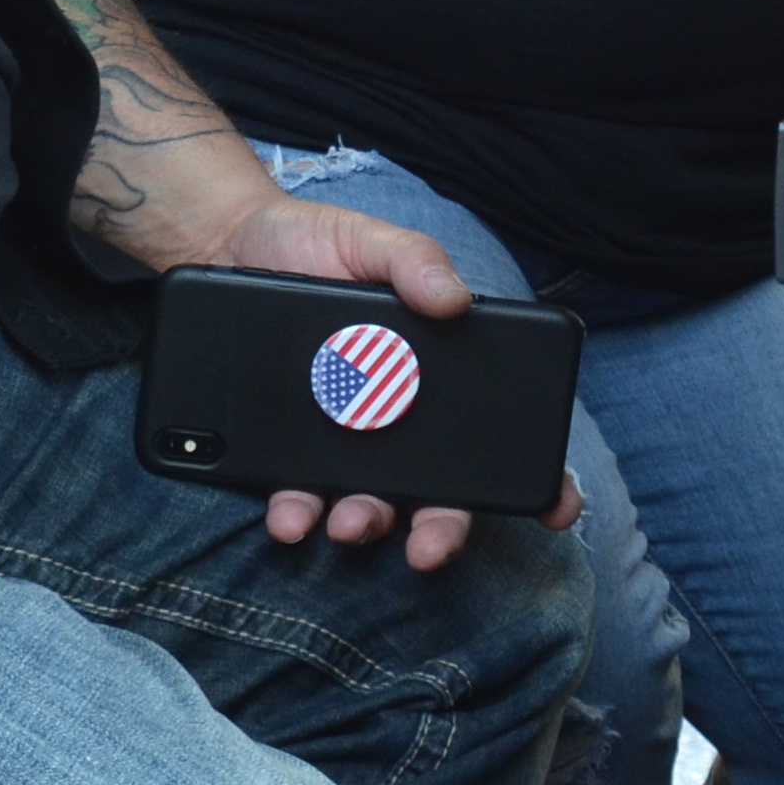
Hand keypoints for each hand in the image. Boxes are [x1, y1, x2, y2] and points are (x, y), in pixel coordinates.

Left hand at [205, 193, 585, 571]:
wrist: (226, 246)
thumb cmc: (313, 243)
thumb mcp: (370, 239)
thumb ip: (415, 261)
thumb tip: (454, 300)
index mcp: (434, 375)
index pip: (496, 435)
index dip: (536, 479)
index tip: (557, 509)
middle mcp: (395, 423)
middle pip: (437, 494)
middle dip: (443, 530)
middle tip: (432, 545)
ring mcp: (342, 445)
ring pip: (369, 506)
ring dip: (367, 526)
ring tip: (350, 523)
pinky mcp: (286, 454)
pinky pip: (298, 497)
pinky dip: (297, 515)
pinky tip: (289, 516)